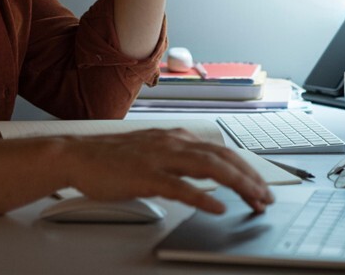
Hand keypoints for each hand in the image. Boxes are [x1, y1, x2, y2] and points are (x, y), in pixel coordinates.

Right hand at [59, 128, 272, 213]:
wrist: (77, 155)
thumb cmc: (112, 158)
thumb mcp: (153, 152)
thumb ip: (179, 160)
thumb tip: (205, 174)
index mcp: (176, 137)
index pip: (220, 152)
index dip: (245, 169)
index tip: (260, 186)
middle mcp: (172, 143)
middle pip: (222, 158)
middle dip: (249, 178)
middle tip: (266, 197)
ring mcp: (158, 158)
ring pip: (208, 168)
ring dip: (236, 184)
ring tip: (253, 199)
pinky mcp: (144, 175)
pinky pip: (179, 187)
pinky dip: (202, 196)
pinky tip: (216, 207)